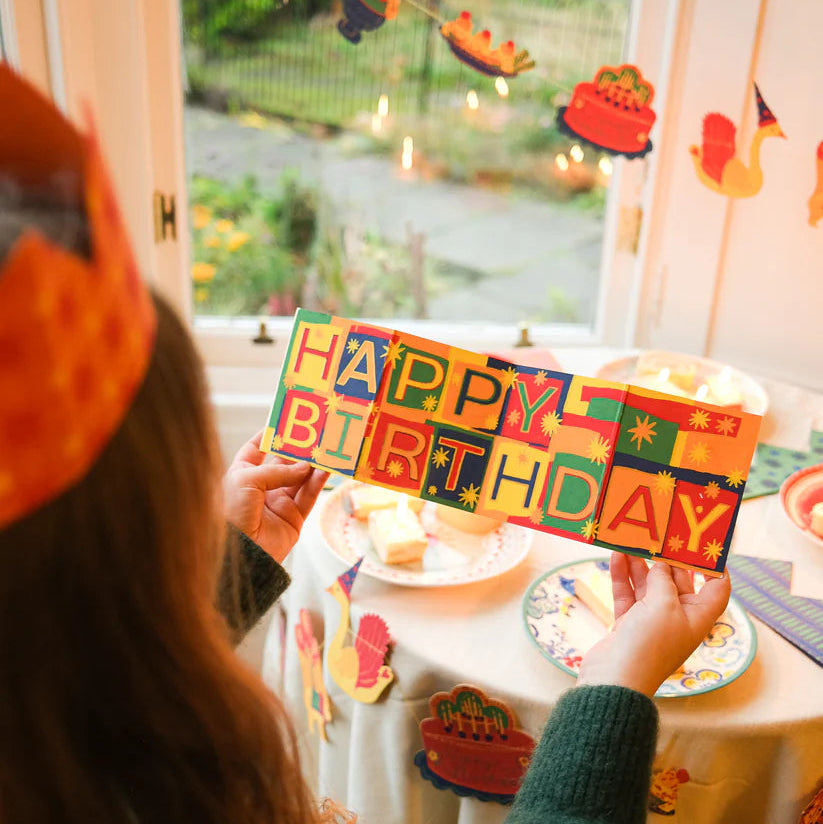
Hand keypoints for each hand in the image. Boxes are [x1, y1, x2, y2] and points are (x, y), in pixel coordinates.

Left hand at [223, 431, 328, 562]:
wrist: (239, 553)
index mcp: (242, 475)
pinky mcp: (294, 518)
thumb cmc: (231, 513)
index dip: (268, 436)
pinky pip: (308, 496)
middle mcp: (260, 487)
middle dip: (299, 450)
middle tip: (315, 435)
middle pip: (284, 462)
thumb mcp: (248, 480)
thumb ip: (278, 471)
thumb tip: (304, 466)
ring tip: (326, 450)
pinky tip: (325, 469)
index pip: (255, 450)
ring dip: (313, 464)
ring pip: (300, 478)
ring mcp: (278, 502)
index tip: (285, 422)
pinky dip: (318, 482)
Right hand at [577, 553, 731, 696]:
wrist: (615, 679)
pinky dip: (623, 575)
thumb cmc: (649, 644)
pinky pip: (628, 593)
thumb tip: (661, 564)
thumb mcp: (663, 605)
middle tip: (660, 533)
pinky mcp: (628, 623)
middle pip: (677, 581)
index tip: (704, 545)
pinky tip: (617, 556)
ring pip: (648, 584)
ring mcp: (651, 620)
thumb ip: (663, 579)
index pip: (716, 589)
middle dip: (668, 558)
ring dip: (640, 563)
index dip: (714, 567)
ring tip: (631, 540)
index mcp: (697, 617)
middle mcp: (677, 617)